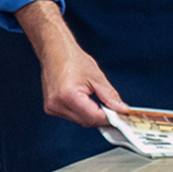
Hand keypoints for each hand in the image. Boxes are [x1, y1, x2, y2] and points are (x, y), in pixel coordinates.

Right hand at [15, 0, 127, 128]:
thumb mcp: (97, 77)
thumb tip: (121, 109)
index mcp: (68, 95)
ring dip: (93, 116)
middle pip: (86, 121)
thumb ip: (110, 96)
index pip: (93, 116)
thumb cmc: (73, 59)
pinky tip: (89, 104)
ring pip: (79, 120)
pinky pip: (72, 116)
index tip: (121, 116)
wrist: (55, 51)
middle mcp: (57, 104)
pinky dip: (83, 112)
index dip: (110, 118)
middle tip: (116, 111)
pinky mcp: (51, 107)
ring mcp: (52, 107)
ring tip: (103, 105)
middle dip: (102, 117)